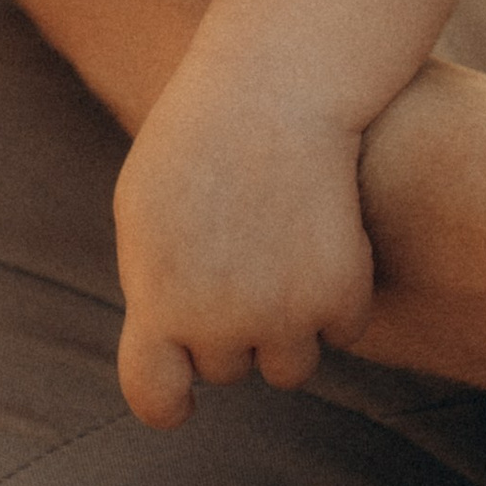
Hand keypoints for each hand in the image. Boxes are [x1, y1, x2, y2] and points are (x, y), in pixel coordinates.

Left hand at [113, 58, 374, 425]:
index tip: (184, 394)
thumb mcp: (143, 205)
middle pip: (227, 368)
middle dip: (231, 324)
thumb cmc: (200, 136)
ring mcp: (284, 316)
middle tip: (239, 248)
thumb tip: (168, 343)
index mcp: (159, 303)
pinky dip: (338, 294)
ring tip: (280, 245)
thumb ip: (152, 284)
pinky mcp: (340, 297)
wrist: (274, 84)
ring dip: (287, 324)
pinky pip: (341, 330)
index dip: (169, 401)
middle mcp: (220, 325)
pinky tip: (323, 230)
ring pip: (288, 365)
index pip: (154, 399)